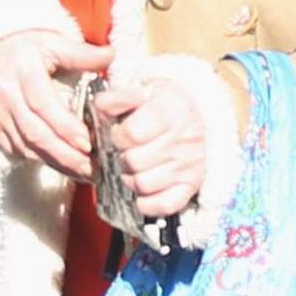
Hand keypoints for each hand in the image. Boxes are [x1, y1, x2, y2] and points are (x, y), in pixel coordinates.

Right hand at [0, 29, 102, 177]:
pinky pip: (16, 149)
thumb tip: (110, 56)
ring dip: (55, 162)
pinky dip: (40, 159)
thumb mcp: (52, 43)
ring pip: (25, 146)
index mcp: (21, 69)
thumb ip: (81, 54)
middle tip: (90, 167)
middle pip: (35, 132)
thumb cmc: (22, 50)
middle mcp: (3, 92)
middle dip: (65, 154)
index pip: (43, 104)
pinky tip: (60, 164)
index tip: (86, 142)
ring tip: (81, 170)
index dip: (65, 127)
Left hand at [90, 59, 213, 219]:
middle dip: (123, 157)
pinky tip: (143, 189)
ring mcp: (190, 165)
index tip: (121, 132)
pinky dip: (147, 203)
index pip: (133, 133)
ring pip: (144, 185)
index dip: (118, 135)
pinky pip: (164, 205)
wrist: (196, 116)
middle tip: (127, 151)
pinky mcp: (191, 186)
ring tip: (134, 167)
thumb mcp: (143, 90)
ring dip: (131, 179)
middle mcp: (184, 139)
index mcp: (171, 112)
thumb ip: (117, 97)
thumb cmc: (163, 105)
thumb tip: (100, 105)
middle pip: (134, 161)